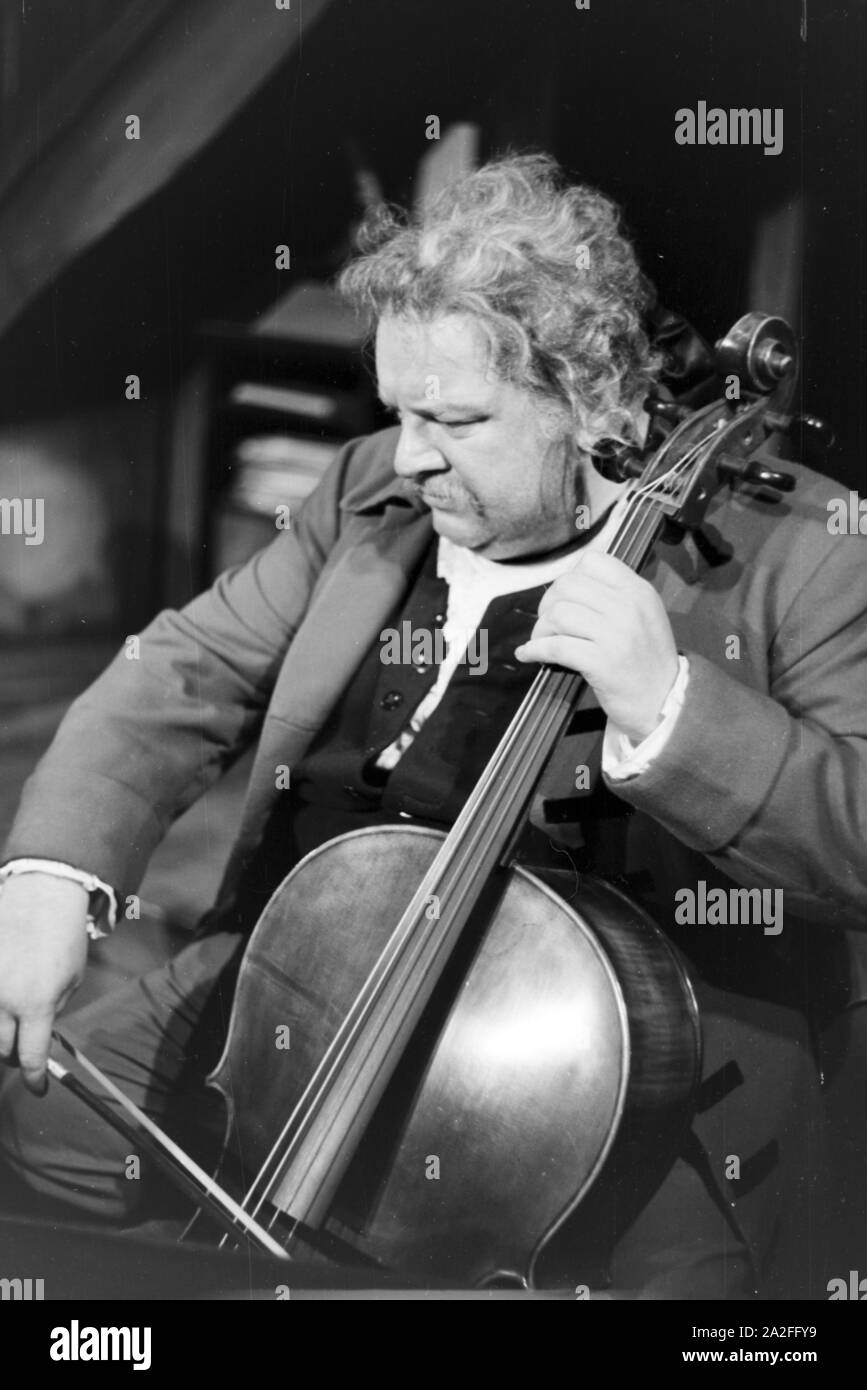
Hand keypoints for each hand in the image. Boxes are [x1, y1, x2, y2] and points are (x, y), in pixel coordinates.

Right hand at [0, 874, 88, 1092]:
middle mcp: (3, 999)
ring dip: (1, 1032)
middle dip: (15, 1056)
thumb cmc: (64, 935)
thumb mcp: (72, 978)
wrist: (40, 893)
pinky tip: (7, 1001)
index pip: (31, 1057)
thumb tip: (39, 1029)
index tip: (39, 1088)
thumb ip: (54, 1008)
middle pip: (1, 1048)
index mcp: (36, 1004)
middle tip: (24, 1052)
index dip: (35, 1079)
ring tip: (13, 1025)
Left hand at [515, 552, 679, 741]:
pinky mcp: (602, 662)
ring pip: (558, 614)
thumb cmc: (647, 662)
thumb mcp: (644, 616)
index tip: (565, 599)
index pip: (592, 561)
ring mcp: (617, 634)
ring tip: (541, 641)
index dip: (569, 578)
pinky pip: (555, 646)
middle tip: (549, 624)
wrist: (664, 703)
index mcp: (638, 591)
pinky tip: (529, 654)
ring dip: (541, 628)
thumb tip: (566, 589)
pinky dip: (535, 649)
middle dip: (548, 604)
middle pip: (568, 585)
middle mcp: (629, 607)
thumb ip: (614, 597)